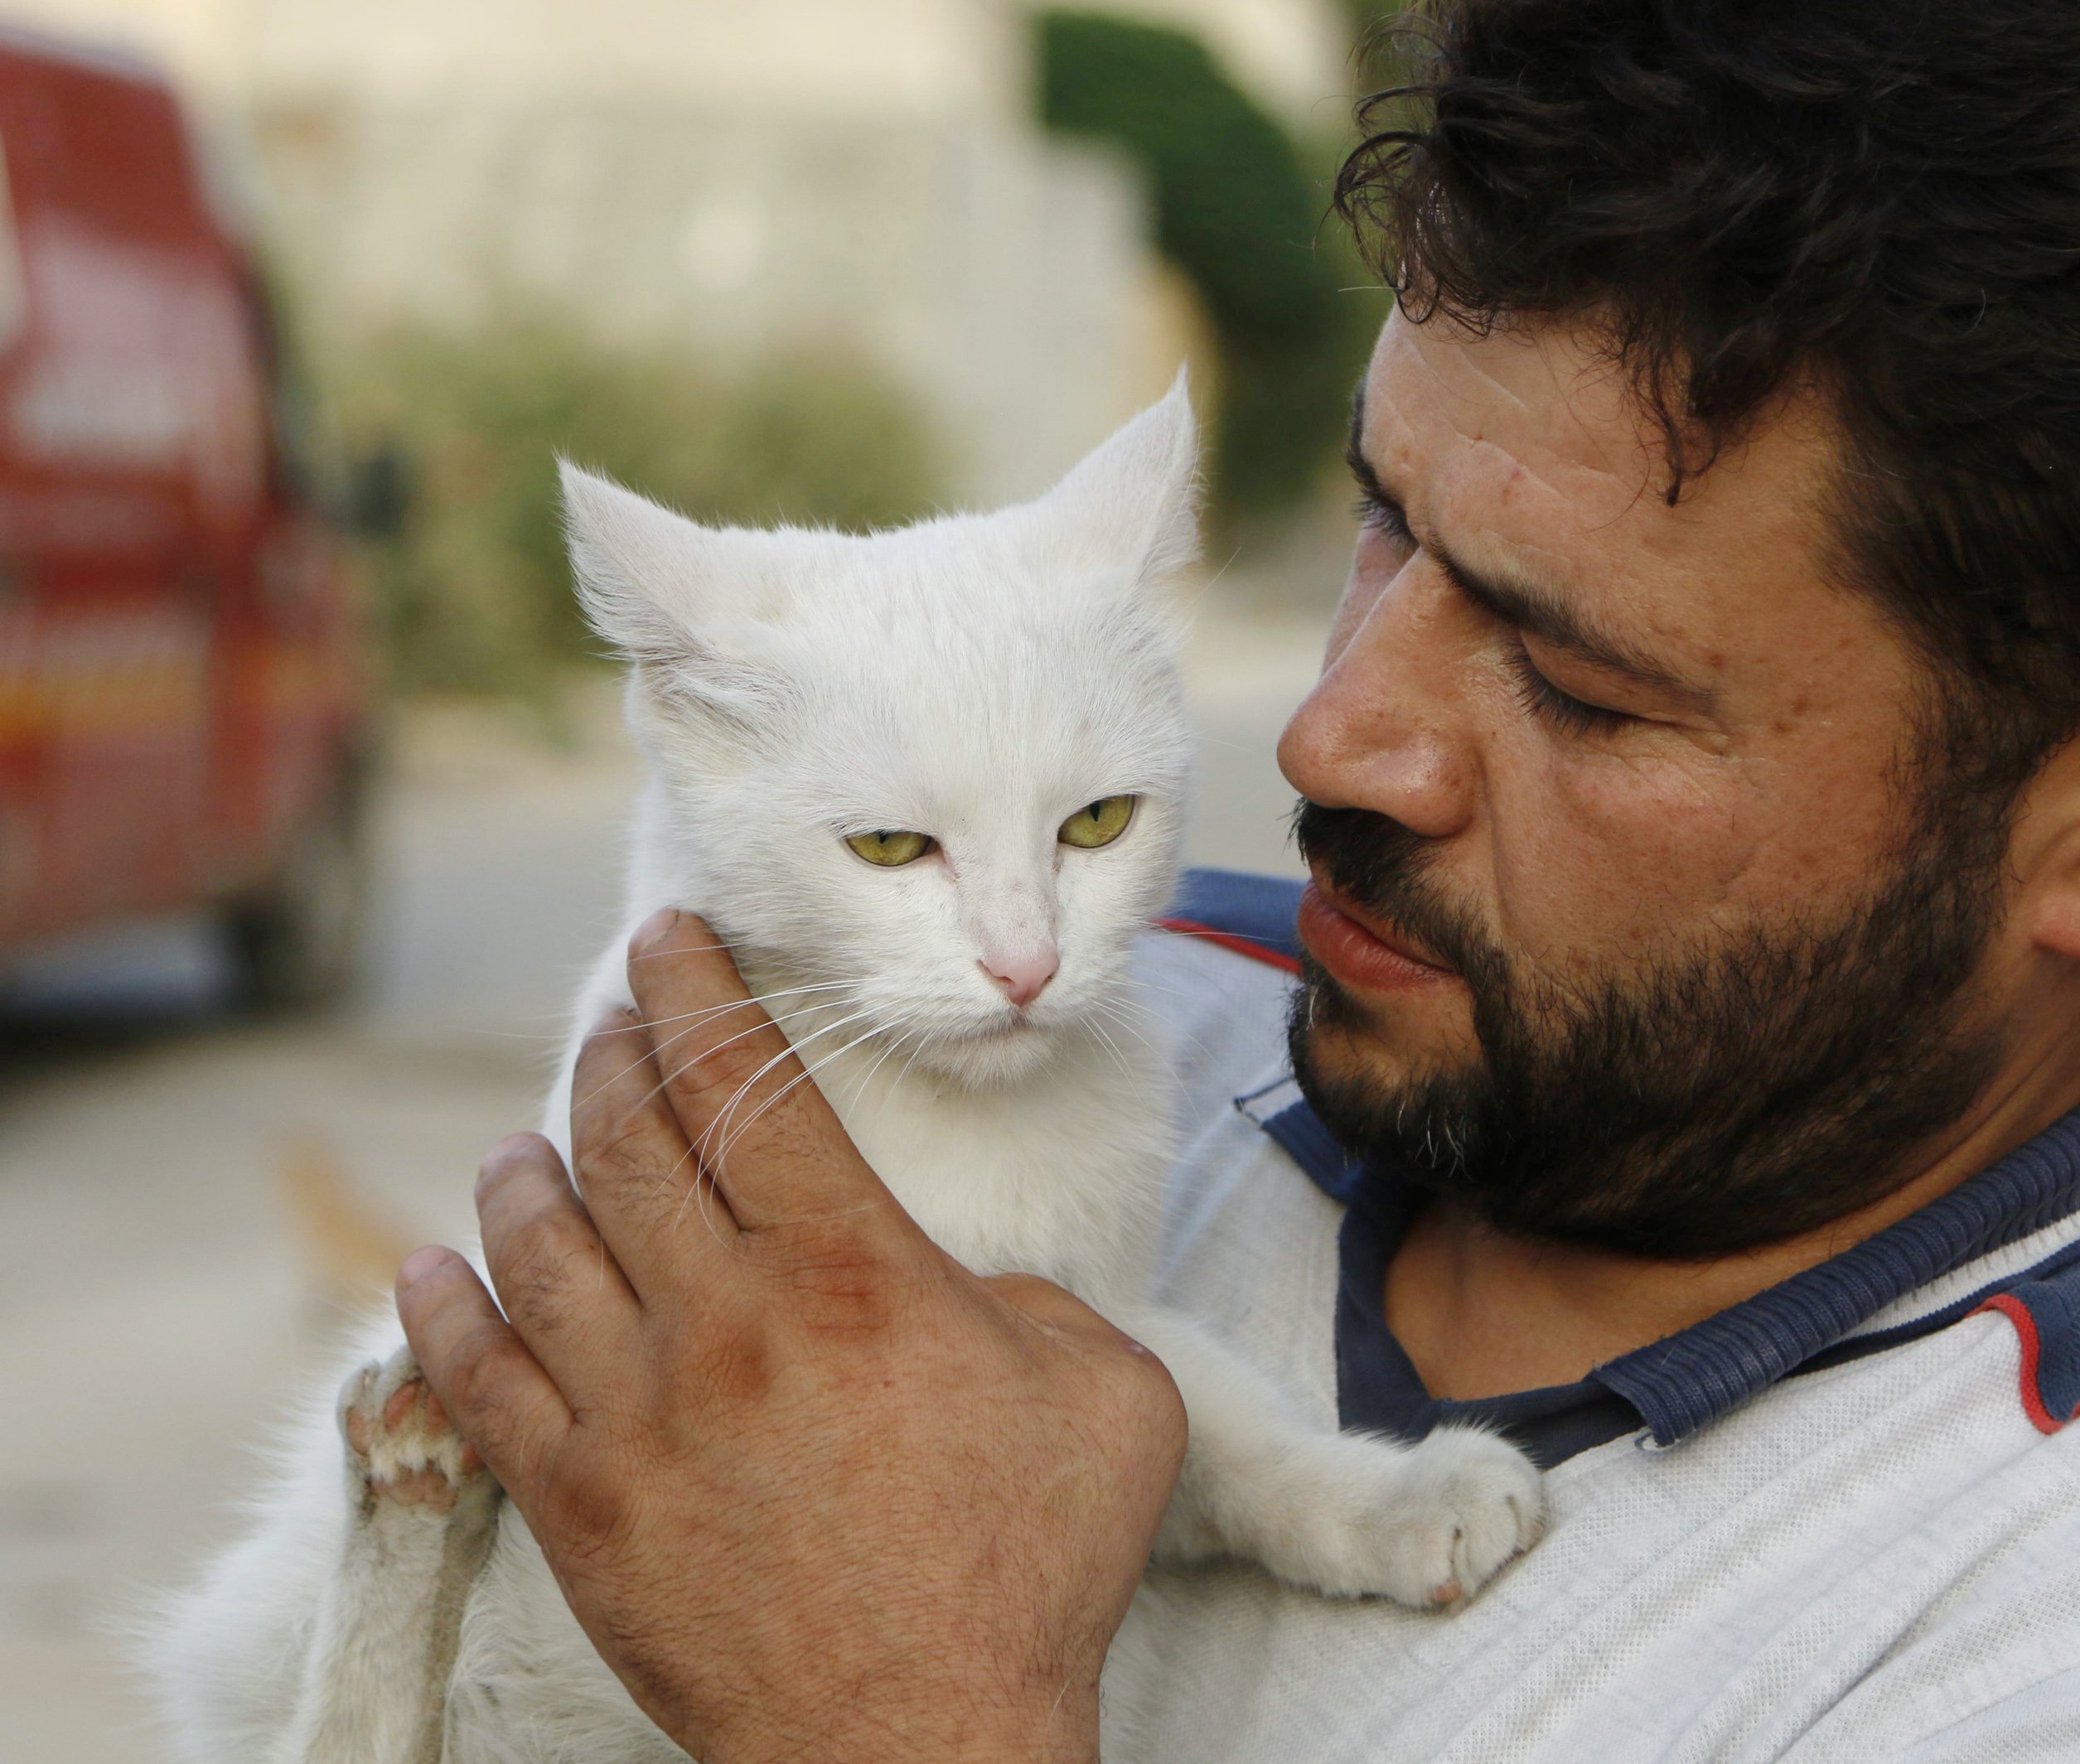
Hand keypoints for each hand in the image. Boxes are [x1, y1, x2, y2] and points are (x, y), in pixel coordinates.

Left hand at [396, 910, 1187, 1763]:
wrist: (921, 1743)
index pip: (753, 1084)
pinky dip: (443, 1308)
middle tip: (614, 1011)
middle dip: (616, 1048)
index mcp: (859, 1274)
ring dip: (528, 1165)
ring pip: (543, 1242)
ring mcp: (638, 1413)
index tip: (673, 935)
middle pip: (636, 1138)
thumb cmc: (1027, 1575)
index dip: (705, 992)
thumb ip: (1041, 1300)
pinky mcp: (579, 1506)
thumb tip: (970, 1288)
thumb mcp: (1108, 1394)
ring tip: (530, 1132)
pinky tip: (431, 1269)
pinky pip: (476, 1381)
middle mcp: (730, 1320)